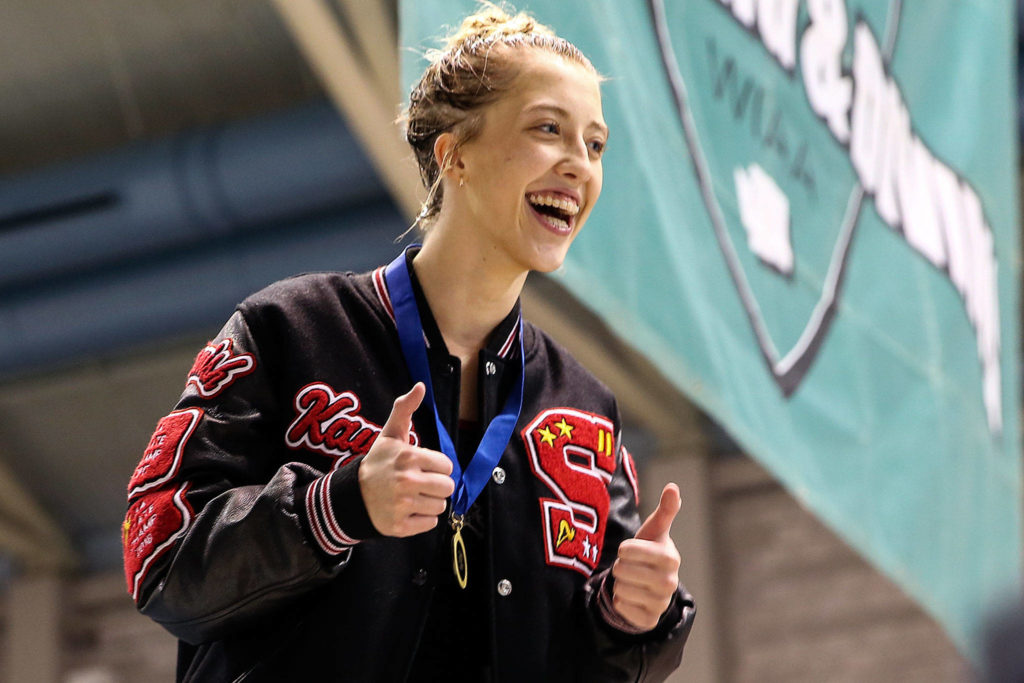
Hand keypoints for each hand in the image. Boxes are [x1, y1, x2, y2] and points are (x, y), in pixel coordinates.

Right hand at [358, 383, 454, 536]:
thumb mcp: (390, 434)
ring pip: (440, 507)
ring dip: (430, 503)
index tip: (422, 467)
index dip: (437, 467)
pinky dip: (422, 519)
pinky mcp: (400, 526)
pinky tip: (408, 510)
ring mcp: (402, 505)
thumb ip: (405, 408)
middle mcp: (406, 481)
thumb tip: (421, 386)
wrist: (352, 494)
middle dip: (436, 485)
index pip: (447, 466)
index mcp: (408, 457)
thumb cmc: (378, 462)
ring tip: (413, 496)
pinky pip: (430, 524)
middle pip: (447, 488)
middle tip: (420, 483)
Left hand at [611, 483, 681, 630]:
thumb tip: (673, 486)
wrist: (651, 585)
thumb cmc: (650, 551)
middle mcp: (670, 582)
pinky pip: (621, 608)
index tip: (632, 550)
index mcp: (670, 558)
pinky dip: (620, 602)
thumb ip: (665, 509)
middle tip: (632, 567)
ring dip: (620, 584)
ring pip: (620, 589)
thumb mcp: (655, 530)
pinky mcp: (649, 621)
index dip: (624, 549)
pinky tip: (632, 597)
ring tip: (633, 581)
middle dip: (621, 567)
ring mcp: (661, 604)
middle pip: (621, 570)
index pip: (627, 550)